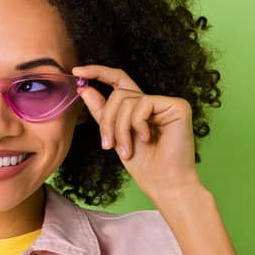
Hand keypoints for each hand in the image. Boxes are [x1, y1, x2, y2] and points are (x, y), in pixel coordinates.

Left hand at [73, 64, 202, 200]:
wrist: (164, 184)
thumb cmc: (143, 166)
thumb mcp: (113, 136)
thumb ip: (101, 112)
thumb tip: (84, 87)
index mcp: (139, 107)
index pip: (117, 81)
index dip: (97, 72)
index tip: (76, 71)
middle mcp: (153, 101)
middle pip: (117, 94)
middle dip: (106, 120)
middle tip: (107, 145)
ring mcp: (166, 102)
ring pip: (126, 100)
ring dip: (120, 128)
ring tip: (126, 150)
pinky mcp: (177, 105)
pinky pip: (142, 104)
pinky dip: (137, 124)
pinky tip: (146, 139)